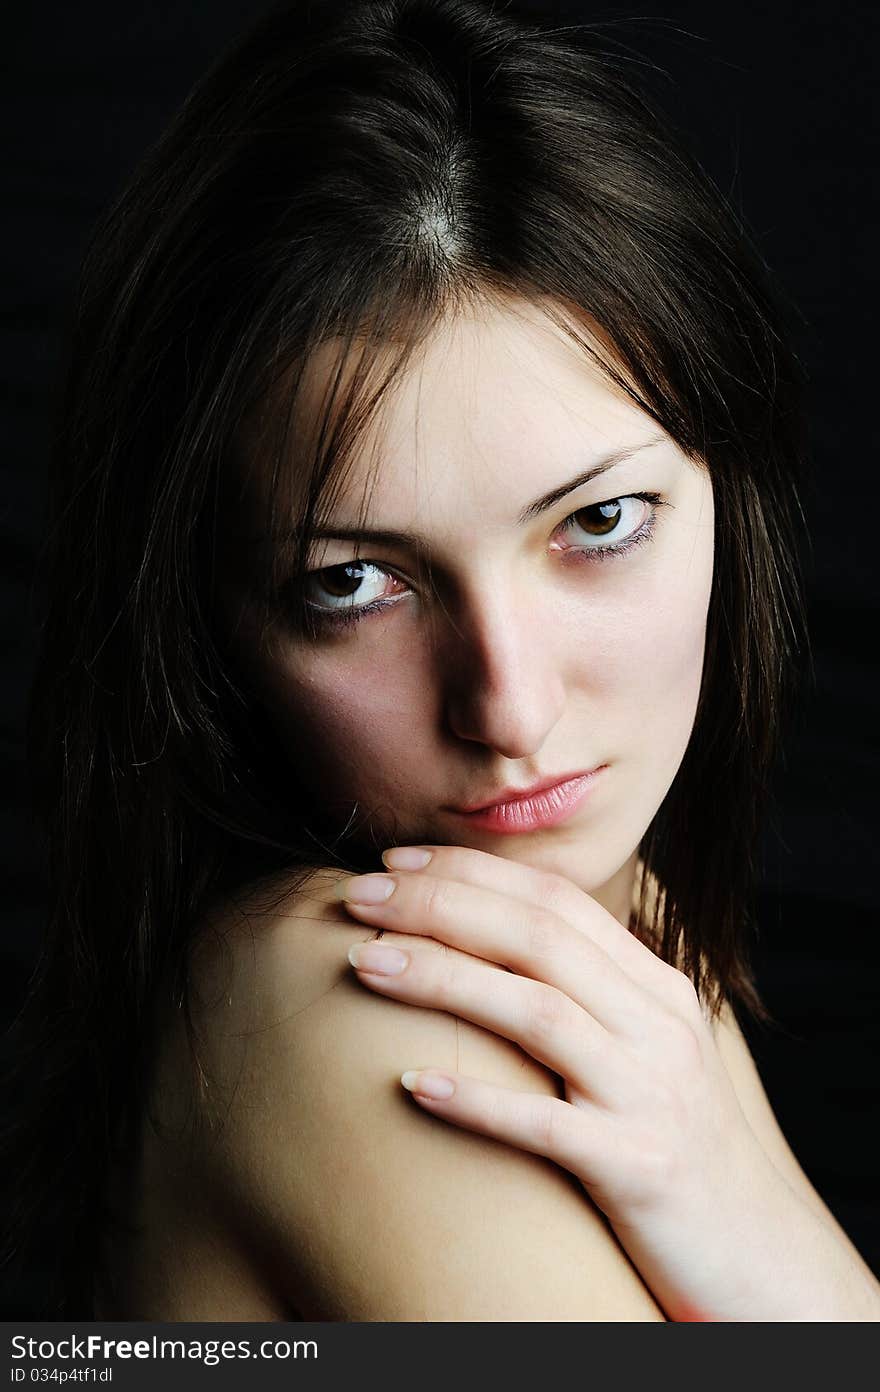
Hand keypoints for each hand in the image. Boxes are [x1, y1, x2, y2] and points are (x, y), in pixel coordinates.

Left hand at [336, 844, 848, 1321]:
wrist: (755, 1254)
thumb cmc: (674, 1143)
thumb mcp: (643, 1048)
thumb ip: (587, 993)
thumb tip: (492, 938)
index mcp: (655, 987)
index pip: (556, 900)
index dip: (471, 872)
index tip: (396, 859)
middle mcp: (657, 1026)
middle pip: (539, 937)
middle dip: (440, 906)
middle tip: (359, 895)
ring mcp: (651, 1094)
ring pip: (538, 1012)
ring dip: (444, 978)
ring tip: (365, 963)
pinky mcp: (639, 1168)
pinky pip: (546, 1127)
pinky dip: (478, 1100)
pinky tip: (411, 1083)